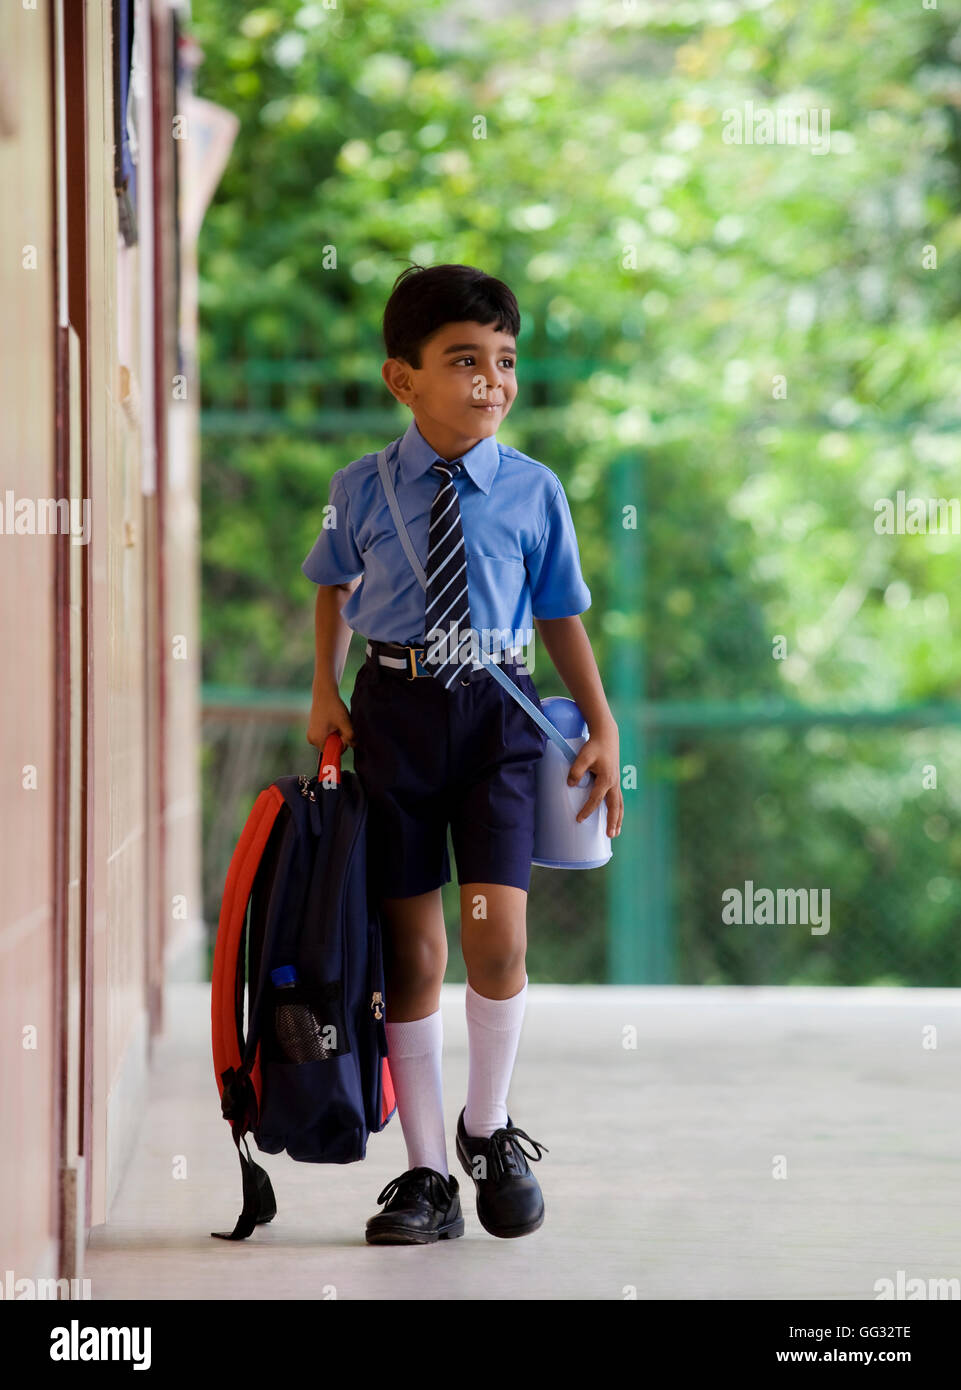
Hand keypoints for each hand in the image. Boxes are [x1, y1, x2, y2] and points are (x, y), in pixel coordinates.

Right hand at [307, 692, 355, 752]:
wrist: (324, 694)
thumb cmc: (334, 707)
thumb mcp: (345, 723)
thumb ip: (350, 737)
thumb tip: (354, 746)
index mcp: (318, 740)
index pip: (334, 751)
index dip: (342, 743)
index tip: (342, 731)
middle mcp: (311, 740)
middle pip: (331, 747)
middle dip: (338, 739)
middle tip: (339, 725)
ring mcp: (310, 735)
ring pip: (328, 741)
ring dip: (335, 735)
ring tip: (335, 722)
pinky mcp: (312, 731)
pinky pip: (324, 736)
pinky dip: (330, 731)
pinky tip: (331, 721)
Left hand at [567, 722, 622, 837]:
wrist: (606, 736)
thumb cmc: (594, 746)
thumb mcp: (583, 756)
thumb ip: (576, 770)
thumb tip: (570, 785)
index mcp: (606, 779)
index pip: (596, 799)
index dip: (587, 810)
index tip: (579, 819)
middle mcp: (614, 783)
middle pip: (614, 807)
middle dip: (612, 822)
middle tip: (610, 836)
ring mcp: (616, 782)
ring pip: (619, 805)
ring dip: (618, 819)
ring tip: (615, 833)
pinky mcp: (615, 781)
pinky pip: (618, 800)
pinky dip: (618, 811)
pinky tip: (615, 818)